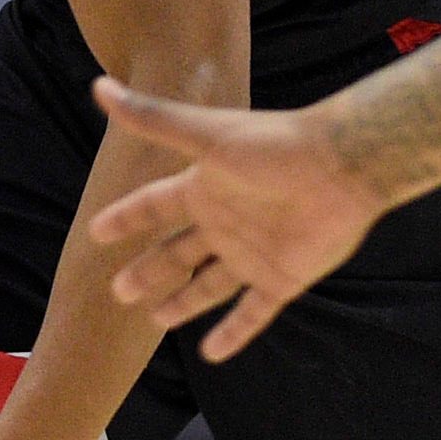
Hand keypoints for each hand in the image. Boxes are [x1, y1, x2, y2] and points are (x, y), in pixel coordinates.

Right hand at [88, 81, 378, 360]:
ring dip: (184, 303)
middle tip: (118, 290)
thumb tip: (100, 85)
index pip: (154, 206)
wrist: (343, 165)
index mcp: (206, 188)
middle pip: (178, 252)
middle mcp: (226, 223)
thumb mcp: (206, 134)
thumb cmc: (275, 144)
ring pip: (210, 286)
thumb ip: (154, 118)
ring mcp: (253, 253)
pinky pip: (252, 313)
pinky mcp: (282, 279)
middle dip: (150, 270)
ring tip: (157, 320)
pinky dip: (233, 334)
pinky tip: (213, 354)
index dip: (127, 218)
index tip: (97, 231)